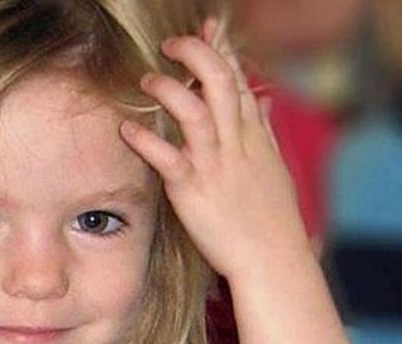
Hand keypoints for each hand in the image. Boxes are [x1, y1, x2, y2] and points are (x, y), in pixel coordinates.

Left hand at [120, 19, 310, 281]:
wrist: (273, 258)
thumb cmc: (272, 218)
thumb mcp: (274, 166)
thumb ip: (263, 129)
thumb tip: (263, 99)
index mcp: (254, 136)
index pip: (237, 79)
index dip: (221, 48)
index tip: (208, 26)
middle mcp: (236, 143)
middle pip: (218, 81)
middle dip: (196, 54)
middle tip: (171, 45)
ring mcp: (215, 164)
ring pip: (193, 111)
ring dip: (167, 90)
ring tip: (146, 81)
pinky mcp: (193, 189)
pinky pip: (167, 157)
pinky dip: (145, 139)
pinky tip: (127, 128)